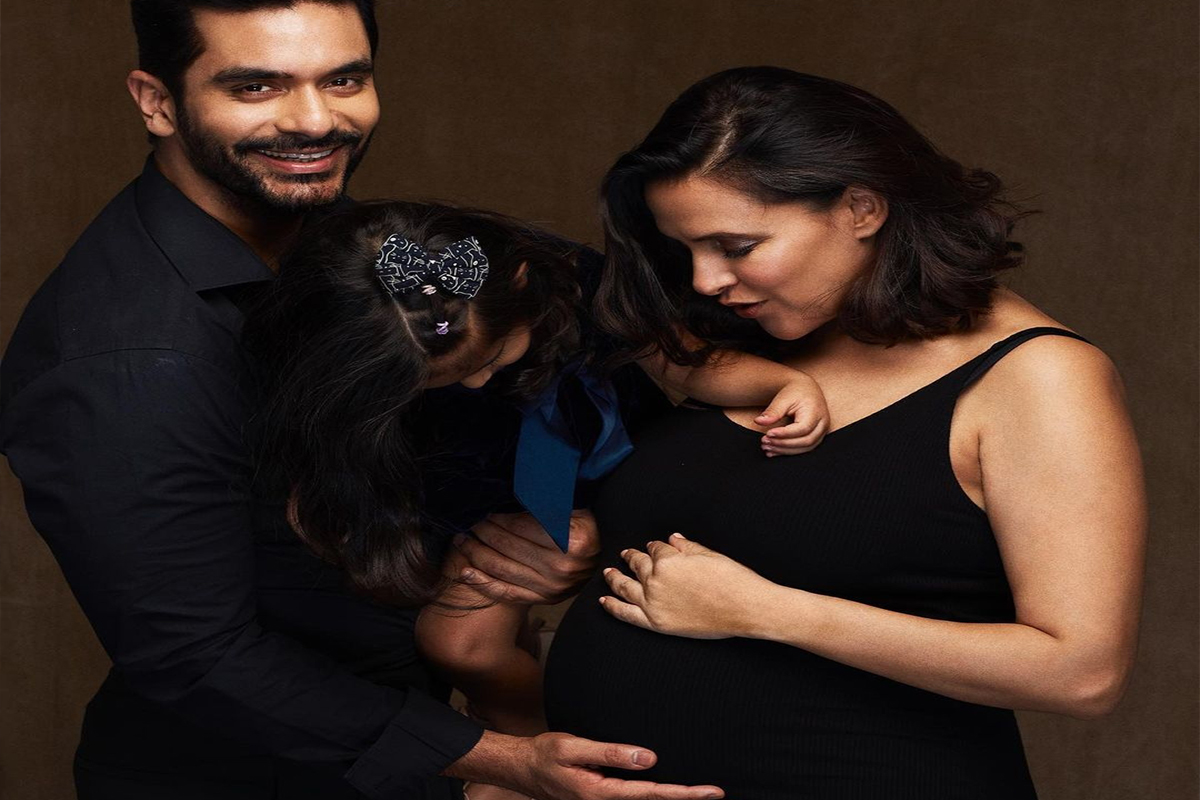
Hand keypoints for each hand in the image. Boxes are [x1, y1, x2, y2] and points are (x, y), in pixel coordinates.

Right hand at [446, 730, 723, 799]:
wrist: (522, 769)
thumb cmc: (544, 755)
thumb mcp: (573, 748)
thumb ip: (610, 752)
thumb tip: (649, 758)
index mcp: (600, 794)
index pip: (651, 795)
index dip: (682, 794)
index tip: (709, 791)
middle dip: (685, 798)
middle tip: (716, 792)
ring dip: (671, 798)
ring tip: (700, 793)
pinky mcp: (602, 798)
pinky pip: (634, 799)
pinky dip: (654, 796)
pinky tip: (667, 791)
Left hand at [456, 511, 600, 603]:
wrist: (602, 562)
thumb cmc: (585, 530)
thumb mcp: (575, 508)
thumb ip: (548, 501)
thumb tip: (514, 488)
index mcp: (572, 542)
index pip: (522, 526)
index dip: (499, 516)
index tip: (484, 508)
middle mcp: (562, 568)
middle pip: (508, 546)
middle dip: (483, 531)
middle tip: (468, 521)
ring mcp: (551, 588)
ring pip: (502, 568)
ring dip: (476, 552)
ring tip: (461, 540)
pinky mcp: (542, 600)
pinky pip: (506, 593)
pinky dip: (482, 583)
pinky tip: (465, 572)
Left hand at [600, 534, 775, 638]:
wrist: (747, 608)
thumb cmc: (733, 579)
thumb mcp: (709, 555)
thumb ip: (686, 546)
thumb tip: (671, 538)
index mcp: (668, 560)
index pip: (655, 549)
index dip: (654, 547)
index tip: (653, 547)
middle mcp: (656, 580)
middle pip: (637, 565)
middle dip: (631, 558)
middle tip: (625, 555)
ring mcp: (653, 603)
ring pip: (626, 587)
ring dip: (614, 578)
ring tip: (608, 573)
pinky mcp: (657, 623)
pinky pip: (626, 613)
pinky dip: (613, 606)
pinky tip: (604, 600)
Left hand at [754, 373, 828, 454]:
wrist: (806, 389)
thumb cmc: (795, 391)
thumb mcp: (783, 398)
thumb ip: (773, 411)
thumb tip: (758, 421)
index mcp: (816, 412)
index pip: (802, 429)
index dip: (784, 434)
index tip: (768, 434)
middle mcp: (822, 424)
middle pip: (805, 441)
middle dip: (783, 444)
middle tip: (764, 442)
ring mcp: (821, 432)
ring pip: (805, 448)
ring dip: (784, 450)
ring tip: (766, 447)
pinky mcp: (817, 437)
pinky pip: (804, 448)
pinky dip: (788, 451)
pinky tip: (773, 451)